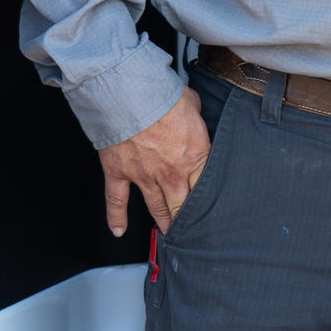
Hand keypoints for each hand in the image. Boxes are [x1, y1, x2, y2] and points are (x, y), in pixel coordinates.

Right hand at [100, 88, 209, 236]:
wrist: (129, 96)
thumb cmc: (163, 96)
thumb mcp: (193, 105)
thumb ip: (194, 120)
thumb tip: (194, 116)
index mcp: (194, 156)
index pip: (205, 188)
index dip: (210, 202)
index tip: (214, 213)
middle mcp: (170, 172)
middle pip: (183, 205)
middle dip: (188, 221)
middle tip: (194, 234)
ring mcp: (143, 175)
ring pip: (156, 206)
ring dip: (163, 222)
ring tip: (170, 235)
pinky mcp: (118, 172)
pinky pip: (116, 200)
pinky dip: (116, 217)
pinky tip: (118, 230)